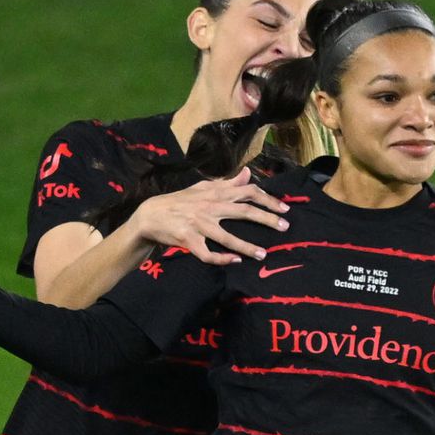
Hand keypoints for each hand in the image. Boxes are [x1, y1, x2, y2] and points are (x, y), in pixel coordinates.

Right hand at [130, 167, 289, 265]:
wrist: (150, 215)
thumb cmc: (180, 201)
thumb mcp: (203, 188)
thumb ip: (227, 182)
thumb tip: (247, 172)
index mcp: (215, 193)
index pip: (247, 192)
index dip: (268, 199)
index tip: (284, 207)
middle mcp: (210, 207)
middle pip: (244, 212)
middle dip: (267, 219)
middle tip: (284, 227)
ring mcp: (199, 225)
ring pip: (227, 237)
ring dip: (247, 247)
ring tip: (263, 254)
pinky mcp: (189, 241)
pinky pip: (207, 253)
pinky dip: (221, 259)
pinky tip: (235, 262)